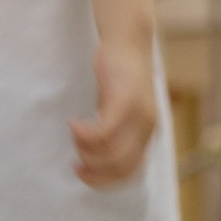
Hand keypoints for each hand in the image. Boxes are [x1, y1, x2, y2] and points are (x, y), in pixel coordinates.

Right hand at [72, 36, 159, 188]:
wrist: (128, 40)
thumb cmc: (119, 75)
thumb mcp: (117, 108)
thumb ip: (112, 130)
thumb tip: (93, 154)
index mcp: (147, 133)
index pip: (129, 172)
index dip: (104, 180)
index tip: (82, 173)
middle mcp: (147, 127)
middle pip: (120, 166)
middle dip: (93, 170)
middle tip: (75, 161)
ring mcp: (139, 114)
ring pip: (110, 151)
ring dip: (85, 150)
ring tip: (74, 136)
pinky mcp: (125, 100)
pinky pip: (103, 131)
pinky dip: (84, 134)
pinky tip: (73, 125)